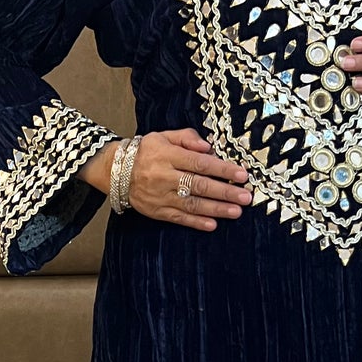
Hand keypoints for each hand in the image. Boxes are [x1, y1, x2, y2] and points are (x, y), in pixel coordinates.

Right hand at [126, 128, 252, 231]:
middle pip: (198, 185)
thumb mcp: (164, 136)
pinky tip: (212, 224)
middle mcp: (164, 176)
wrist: (115, 171)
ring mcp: (160, 196)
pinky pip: (178, 218)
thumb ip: (187, 137)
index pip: (199, 163)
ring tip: (236, 211)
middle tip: (245, 197)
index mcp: (167, 155)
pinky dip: (196, 223)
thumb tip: (208, 147)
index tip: (241, 175)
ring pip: (191, 204)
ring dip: (216, 209)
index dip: (222, 169)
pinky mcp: (157, 211)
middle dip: (224, 192)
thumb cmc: (146, 151)